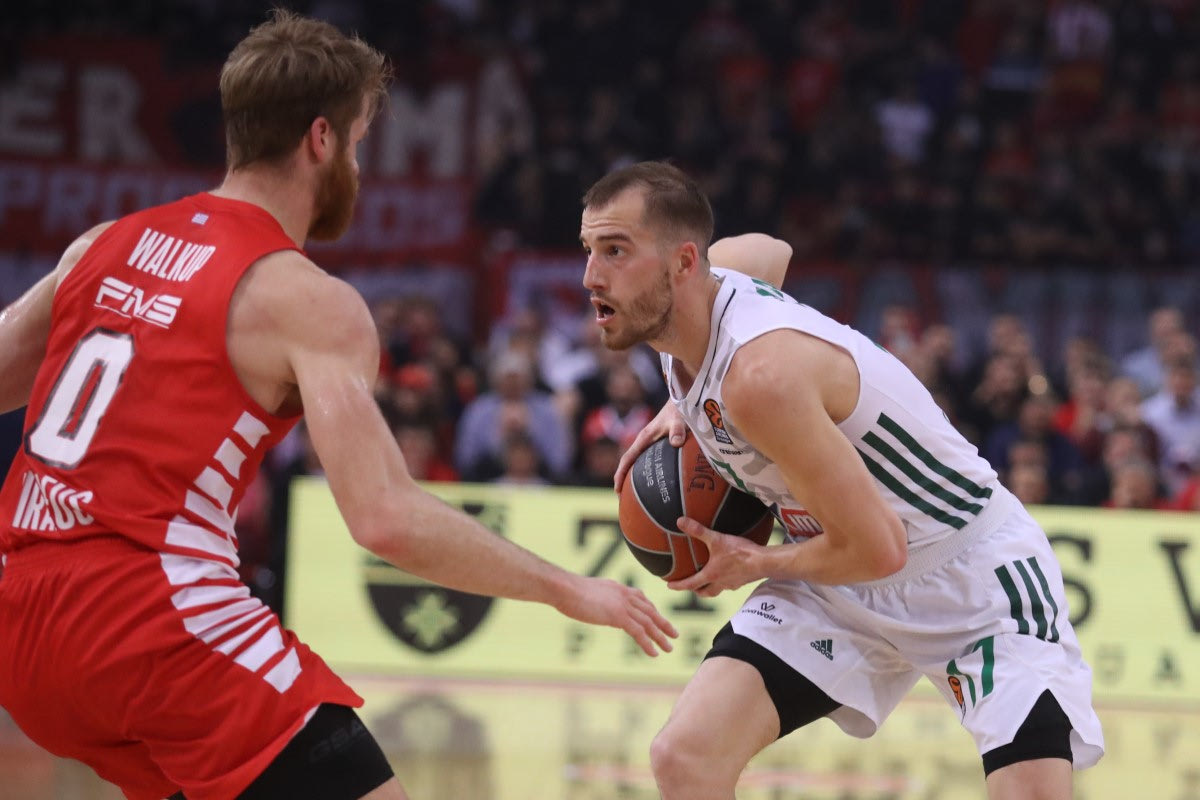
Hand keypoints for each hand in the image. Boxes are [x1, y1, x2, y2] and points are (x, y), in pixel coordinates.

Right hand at [556, 576, 677, 655]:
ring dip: (660, 636)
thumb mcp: (589, 593)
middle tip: (674, 634)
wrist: (563, 588)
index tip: (659, 619)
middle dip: (663, 623)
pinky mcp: (618, 616)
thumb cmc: (567, 591)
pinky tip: (654, 653)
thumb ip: (600, 600)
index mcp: (618, 588)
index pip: (641, 599)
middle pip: (650, 610)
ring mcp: (623, 605)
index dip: (652, 610)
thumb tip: (600, 607)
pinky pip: (638, 632)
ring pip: (648, 623)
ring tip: (668, 648)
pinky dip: (648, 644)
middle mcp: (625, 594)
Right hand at [613, 402, 687, 491]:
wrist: (682, 398)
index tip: (616, 489)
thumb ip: (678, 430)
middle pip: (629, 463)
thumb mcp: (679, 419)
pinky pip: (649, 461)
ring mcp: (651, 443)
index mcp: (644, 438)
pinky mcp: (659, 443)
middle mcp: (645, 441)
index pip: (628, 458)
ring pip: (638, 463)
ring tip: (636, 496)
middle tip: (623, 499)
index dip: (620, 474)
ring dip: (634, 477)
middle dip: (623, 480)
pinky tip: (657, 482)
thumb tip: (676, 442)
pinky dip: (647, 472)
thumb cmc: (679, 409)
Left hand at [667, 517, 767, 596]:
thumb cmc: (740, 553)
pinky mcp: (743, 581)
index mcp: (711, 575)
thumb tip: (680, 521)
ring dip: (712, 587)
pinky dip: (726, 580)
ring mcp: (733, 583)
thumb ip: (698, 530)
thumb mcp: (717, 539)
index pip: (691, 584)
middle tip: (692, 587)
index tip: (669, 586)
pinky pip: (731, 584)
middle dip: (697, 591)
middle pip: (706, 593)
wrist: (764, 562)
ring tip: (710, 579)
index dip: (679, 585)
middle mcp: (721, 582)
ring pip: (719, 589)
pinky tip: (729, 572)